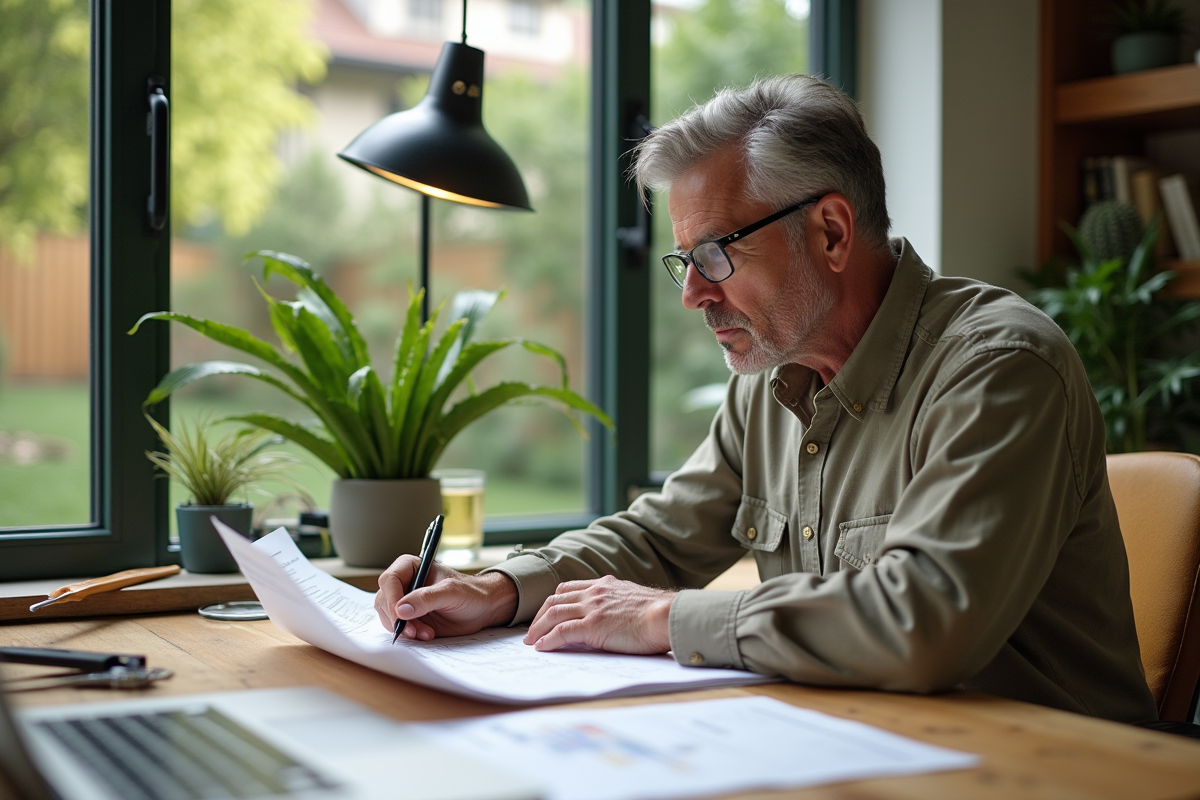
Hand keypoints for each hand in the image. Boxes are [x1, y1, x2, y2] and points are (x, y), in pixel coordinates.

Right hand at [375, 557, 517, 640]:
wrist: (482, 609)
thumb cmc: (471, 593)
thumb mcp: (451, 592)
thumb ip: (427, 598)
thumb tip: (401, 609)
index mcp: (411, 567)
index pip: (389, 580)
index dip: (391, 598)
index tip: (400, 615)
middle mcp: (404, 584)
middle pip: (384, 600)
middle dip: (397, 618)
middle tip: (414, 630)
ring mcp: (405, 602)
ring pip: (388, 617)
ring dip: (404, 628)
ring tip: (426, 633)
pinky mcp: (410, 619)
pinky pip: (398, 628)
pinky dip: (408, 634)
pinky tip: (426, 635)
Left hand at [524, 575, 673, 653]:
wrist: (668, 615)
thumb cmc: (659, 614)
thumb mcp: (634, 599)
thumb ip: (618, 603)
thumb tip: (613, 617)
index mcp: (605, 585)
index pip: (569, 588)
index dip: (554, 601)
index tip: (547, 613)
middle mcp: (595, 592)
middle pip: (556, 599)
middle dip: (540, 615)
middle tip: (532, 630)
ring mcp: (593, 607)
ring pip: (554, 613)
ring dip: (538, 628)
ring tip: (531, 641)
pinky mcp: (593, 625)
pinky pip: (562, 631)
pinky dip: (548, 639)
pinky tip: (542, 647)